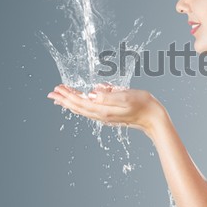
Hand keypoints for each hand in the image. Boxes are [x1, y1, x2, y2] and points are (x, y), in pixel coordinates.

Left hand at [47, 84, 166, 136]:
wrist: (154, 118)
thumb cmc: (143, 104)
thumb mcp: (126, 97)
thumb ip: (108, 95)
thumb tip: (92, 93)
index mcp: (103, 110)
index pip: (80, 102)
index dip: (67, 95)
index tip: (57, 88)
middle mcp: (102, 115)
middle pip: (78, 107)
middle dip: (64, 99)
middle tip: (52, 92)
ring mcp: (105, 116)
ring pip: (83, 109)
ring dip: (71, 102)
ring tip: (61, 97)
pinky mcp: (110, 115)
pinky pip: (90, 110)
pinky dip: (81, 105)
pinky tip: (81, 102)